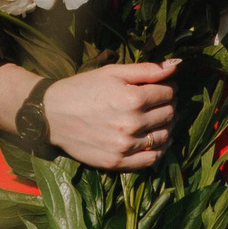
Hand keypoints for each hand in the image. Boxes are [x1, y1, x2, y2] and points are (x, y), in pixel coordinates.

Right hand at [40, 59, 178, 169]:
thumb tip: (176, 65)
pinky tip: (156, 141)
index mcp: (132, 99)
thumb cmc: (82, 89)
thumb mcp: (113, 72)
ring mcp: (124, 146)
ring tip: (159, 120)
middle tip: (162, 102)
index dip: (169, 88)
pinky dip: (159, 150)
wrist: (51, 115)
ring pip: (164, 137)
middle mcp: (131, 124)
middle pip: (168, 114)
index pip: (168, 94)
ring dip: (168, 127)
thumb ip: (146, 70)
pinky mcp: (117, 162)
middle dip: (170, 105)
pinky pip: (151, 159)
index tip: (165, 87)